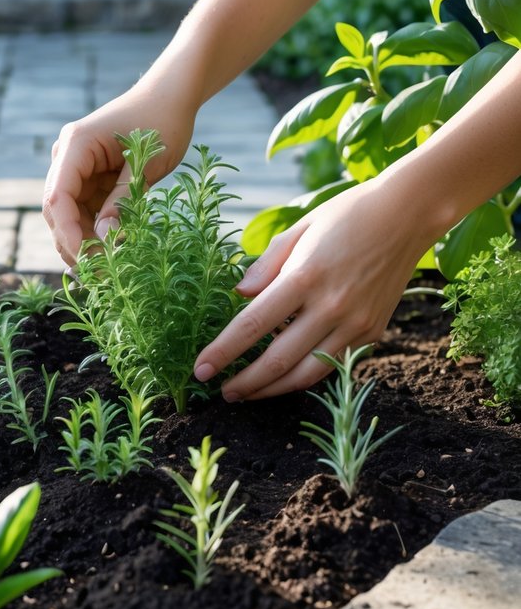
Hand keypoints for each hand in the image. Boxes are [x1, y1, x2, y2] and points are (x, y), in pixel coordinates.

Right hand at [43, 87, 193, 265]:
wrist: (170, 96)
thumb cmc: (162, 121)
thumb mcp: (147, 164)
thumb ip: (123, 201)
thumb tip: (104, 240)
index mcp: (76, 145)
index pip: (58, 197)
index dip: (68, 232)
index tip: (88, 259)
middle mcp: (68, 156)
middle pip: (57, 209)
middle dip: (73, 242)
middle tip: (99, 275)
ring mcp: (76, 167)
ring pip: (69, 214)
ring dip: (83, 241)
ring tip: (105, 271)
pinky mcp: (89, 177)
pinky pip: (85, 209)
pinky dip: (94, 231)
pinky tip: (109, 253)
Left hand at [193, 176, 433, 398]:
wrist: (407, 215)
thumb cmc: (346, 215)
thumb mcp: (299, 227)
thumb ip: (266, 264)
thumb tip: (240, 295)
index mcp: (304, 276)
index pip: (253, 325)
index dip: (223, 352)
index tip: (201, 369)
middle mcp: (330, 306)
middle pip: (277, 360)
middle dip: (244, 383)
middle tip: (221, 391)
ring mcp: (355, 323)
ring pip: (306, 374)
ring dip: (272, 390)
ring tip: (248, 393)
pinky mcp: (372, 332)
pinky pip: (333, 364)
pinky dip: (306, 376)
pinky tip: (285, 377)